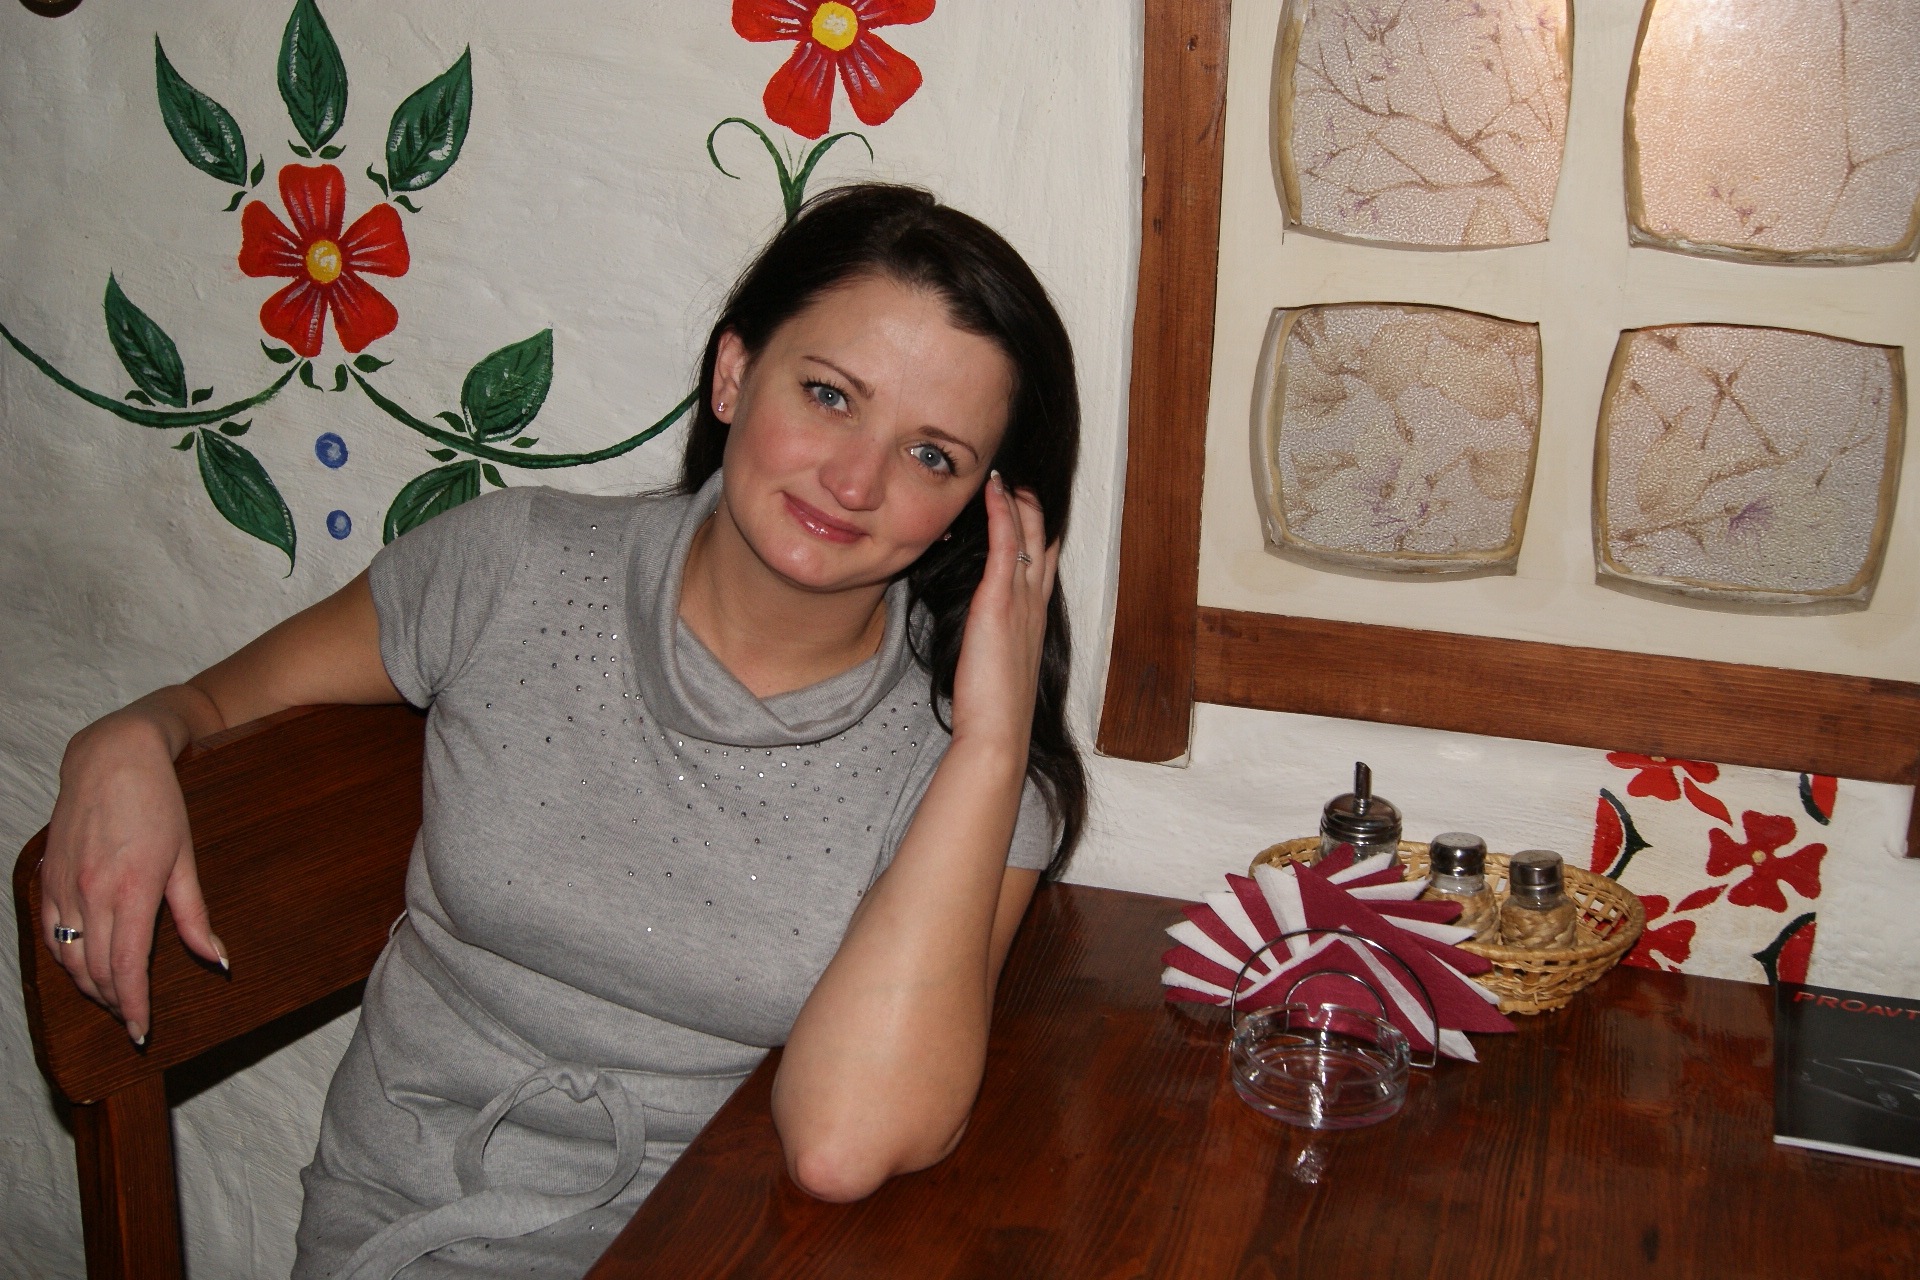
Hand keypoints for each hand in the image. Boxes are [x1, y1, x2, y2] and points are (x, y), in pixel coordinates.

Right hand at [40, 697, 225, 1043]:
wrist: (112, 759)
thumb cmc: (159, 804)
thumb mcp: (186, 860)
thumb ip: (196, 916)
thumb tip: (218, 960)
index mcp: (132, 892)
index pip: (126, 968)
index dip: (134, 1006)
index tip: (143, 1032)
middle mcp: (91, 894)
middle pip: (95, 971)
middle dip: (114, 1002)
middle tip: (133, 1018)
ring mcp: (64, 887)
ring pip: (68, 958)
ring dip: (88, 986)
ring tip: (112, 999)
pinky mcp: (47, 878)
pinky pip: (49, 934)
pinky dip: (64, 959)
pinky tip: (81, 968)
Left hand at [947, 472, 1057, 756]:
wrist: (997, 733)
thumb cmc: (992, 711)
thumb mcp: (995, 669)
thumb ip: (992, 645)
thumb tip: (981, 638)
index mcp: (1034, 623)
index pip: (1041, 568)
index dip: (1038, 538)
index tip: (1027, 514)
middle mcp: (1035, 606)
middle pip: (1043, 544)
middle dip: (1035, 511)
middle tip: (1023, 483)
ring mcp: (1021, 601)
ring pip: (1028, 537)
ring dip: (1019, 502)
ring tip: (1007, 476)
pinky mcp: (1001, 600)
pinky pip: (1006, 544)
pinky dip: (1003, 512)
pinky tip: (996, 489)